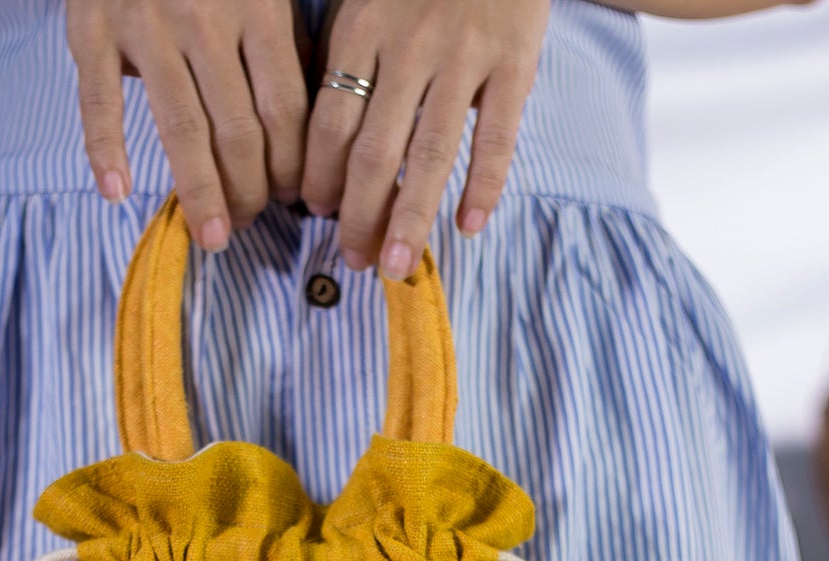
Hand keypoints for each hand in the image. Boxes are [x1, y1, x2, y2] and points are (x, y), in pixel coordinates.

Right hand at [67, 0, 314, 250]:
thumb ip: (287, 45)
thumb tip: (314, 131)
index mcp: (258, 6)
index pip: (285, 111)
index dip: (291, 166)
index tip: (292, 201)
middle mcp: (205, 17)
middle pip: (238, 129)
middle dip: (251, 190)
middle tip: (249, 223)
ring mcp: (146, 24)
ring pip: (181, 127)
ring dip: (200, 191)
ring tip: (213, 235)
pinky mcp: (93, 28)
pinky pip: (100, 99)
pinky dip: (106, 148)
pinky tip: (117, 192)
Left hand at [302, 0, 547, 278]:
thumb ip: (344, 59)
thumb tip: (314, 144)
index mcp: (361, 29)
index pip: (329, 124)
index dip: (320, 179)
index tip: (317, 214)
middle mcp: (409, 46)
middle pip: (373, 152)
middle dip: (358, 216)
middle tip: (354, 261)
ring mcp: (464, 56)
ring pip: (430, 155)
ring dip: (410, 218)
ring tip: (396, 264)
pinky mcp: (514, 61)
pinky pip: (497, 136)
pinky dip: (484, 185)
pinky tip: (469, 226)